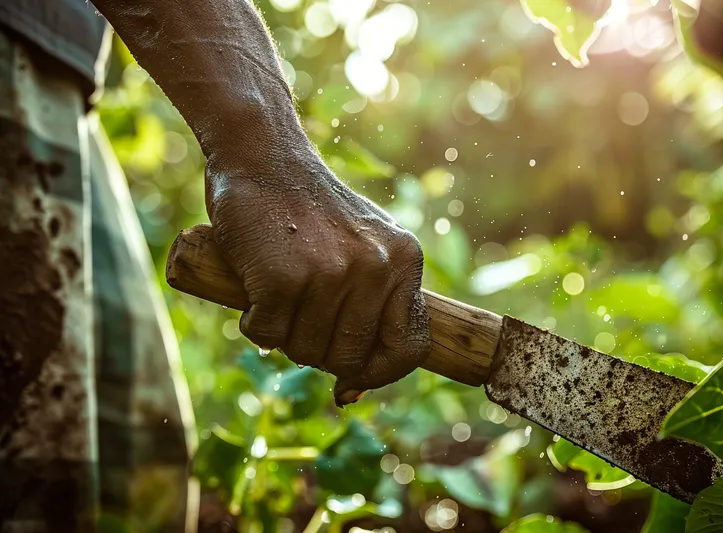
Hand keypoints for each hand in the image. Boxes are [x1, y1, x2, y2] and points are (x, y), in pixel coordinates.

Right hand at [205, 144, 429, 404]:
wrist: (263, 154)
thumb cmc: (310, 209)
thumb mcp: (362, 245)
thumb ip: (369, 309)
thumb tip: (350, 393)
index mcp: (404, 260)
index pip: (410, 349)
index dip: (379, 373)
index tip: (351, 376)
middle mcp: (375, 268)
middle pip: (347, 358)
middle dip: (317, 349)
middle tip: (298, 313)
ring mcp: (330, 274)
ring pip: (304, 352)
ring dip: (283, 333)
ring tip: (278, 289)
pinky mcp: (283, 280)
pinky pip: (266, 336)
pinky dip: (253, 321)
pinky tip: (255, 285)